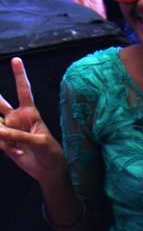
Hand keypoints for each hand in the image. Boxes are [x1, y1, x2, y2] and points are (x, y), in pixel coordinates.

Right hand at [0, 57, 67, 183]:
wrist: (48, 170)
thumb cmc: (51, 152)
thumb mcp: (40, 142)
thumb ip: (19, 136)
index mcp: (30, 112)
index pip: (23, 90)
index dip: (19, 75)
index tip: (16, 60)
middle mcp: (17, 118)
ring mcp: (8, 129)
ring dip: (2, 135)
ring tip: (16, 145)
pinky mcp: (3, 141)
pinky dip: (5, 146)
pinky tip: (17, 152)